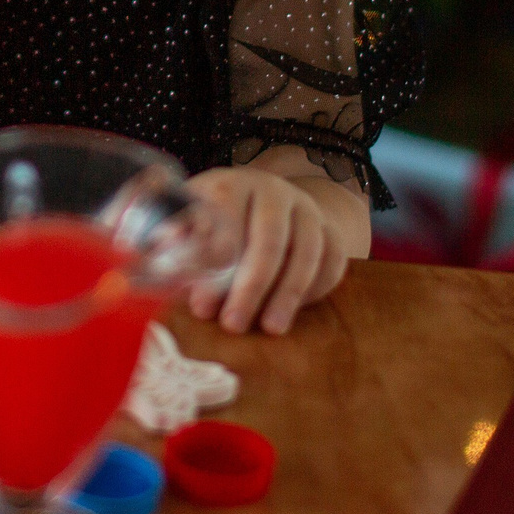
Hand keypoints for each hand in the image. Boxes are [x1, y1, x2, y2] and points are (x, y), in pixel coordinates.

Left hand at [183, 168, 349, 334]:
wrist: (264, 204)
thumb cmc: (215, 223)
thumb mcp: (190, 225)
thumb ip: (181, 246)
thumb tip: (179, 279)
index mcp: (232, 185)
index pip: (226, 215)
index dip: (214, 261)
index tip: (201, 304)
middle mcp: (273, 192)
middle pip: (269, 238)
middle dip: (251, 287)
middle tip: (233, 325)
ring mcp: (306, 209)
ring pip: (307, 251)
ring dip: (288, 295)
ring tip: (270, 328)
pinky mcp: (330, 229)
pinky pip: (333, 261)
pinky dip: (316, 289)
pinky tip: (293, 311)